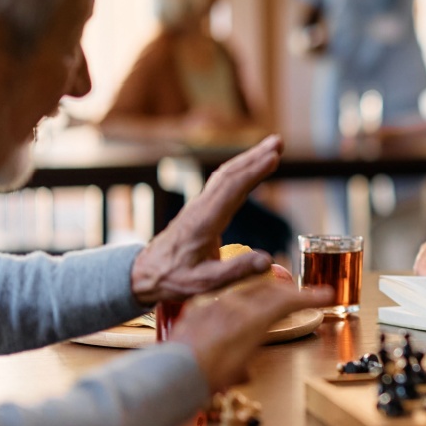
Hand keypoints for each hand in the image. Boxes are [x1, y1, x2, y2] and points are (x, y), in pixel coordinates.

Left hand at [131, 135, 283, 305]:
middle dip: (255, 156)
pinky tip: (252, 166)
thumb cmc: (174, 279)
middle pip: (230, 174)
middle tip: (279, 142)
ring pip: (226, 175)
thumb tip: (267, 259)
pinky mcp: (201, 208)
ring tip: (272, 147)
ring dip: (249, 158)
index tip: (274, 158)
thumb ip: (236, 271)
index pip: (232, 190)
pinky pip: (223, 182)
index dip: (254, 173)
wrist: (146, 272)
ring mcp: (200, 205)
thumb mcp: (205, 283)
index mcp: (204, 222)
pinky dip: (240, 170)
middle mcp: (201, 208)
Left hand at [172, 276, 331, 392]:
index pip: (286, 301)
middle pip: (268, 291)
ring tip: (274, 295)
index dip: (308, 297)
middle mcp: (233, 306)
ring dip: (265, 291)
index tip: (325, 295)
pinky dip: (239, 299)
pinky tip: (236, 305)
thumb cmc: (205, 376)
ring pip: (246, 290)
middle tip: (304, 294)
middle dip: (290, 291)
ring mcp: (214, 304)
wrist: (171, 372)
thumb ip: (244, 362)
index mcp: (250, 319)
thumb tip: (242, 370)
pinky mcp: (198, 308)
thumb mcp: (236, 372)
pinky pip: (224, 297)